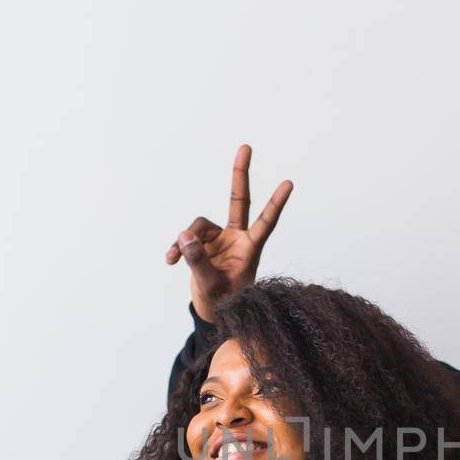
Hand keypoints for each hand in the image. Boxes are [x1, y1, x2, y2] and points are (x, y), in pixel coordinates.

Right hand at [164, 144, 292, 321]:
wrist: (214, 313)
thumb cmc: (225, 303)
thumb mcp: (211, 286)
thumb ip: (199, 262)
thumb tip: (184, 235)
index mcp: (250, 249)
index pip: (265, 223)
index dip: (276, 204)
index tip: (289, 183)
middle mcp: (237, 239)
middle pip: (239, 201)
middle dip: (240, 174)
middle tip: (246, 146)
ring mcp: (220, 240)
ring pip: (199, 226)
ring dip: (186, 240)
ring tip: (175, 259)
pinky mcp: (203, 244)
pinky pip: (187, 238)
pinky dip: (178, 248)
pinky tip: (170, 261)